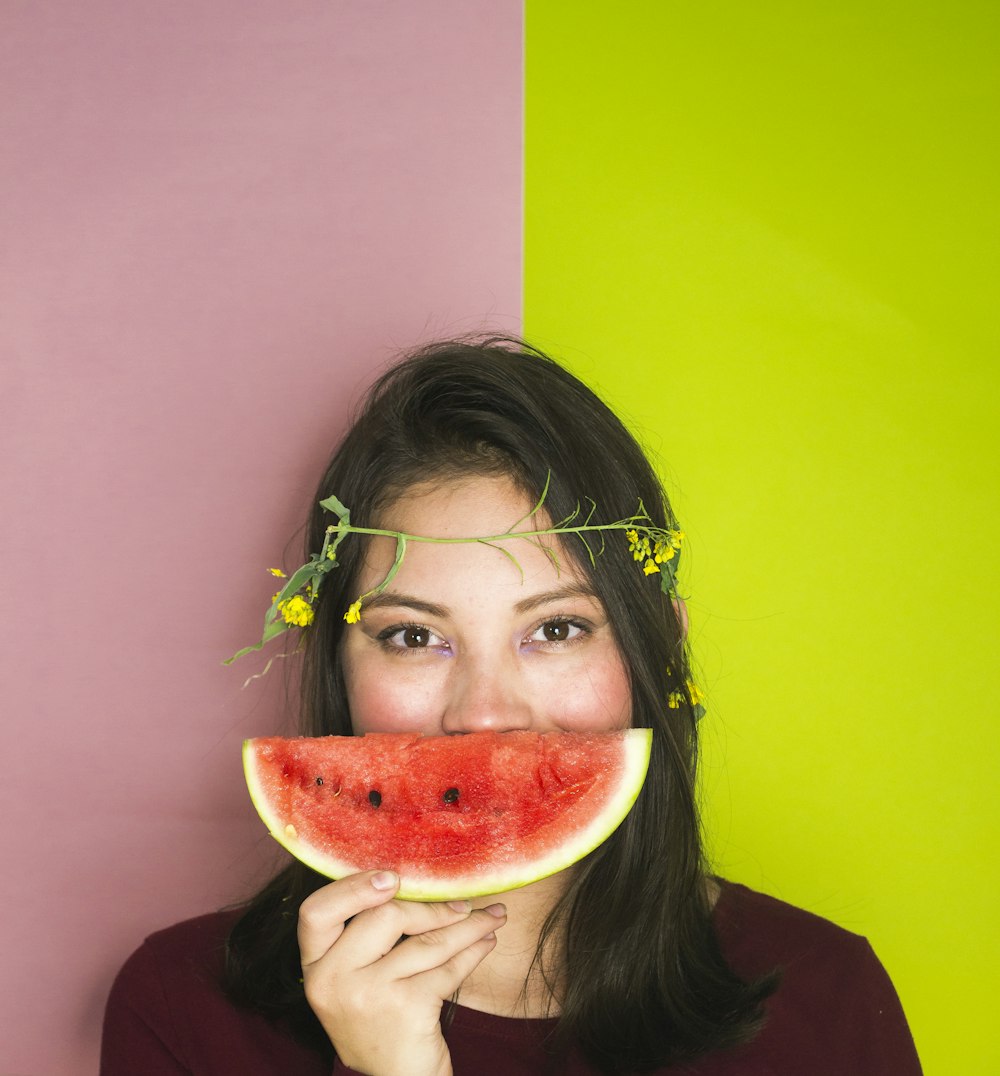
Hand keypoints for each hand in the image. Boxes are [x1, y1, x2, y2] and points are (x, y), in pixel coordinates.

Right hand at [298, 870, 505, 1075]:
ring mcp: (369, 995)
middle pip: (383, 916)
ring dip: (467, 925)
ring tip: (491, 916)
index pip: (316, 913)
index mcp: (316, 967)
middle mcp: (334, 981)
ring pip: (426, 941)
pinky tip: (486, 942)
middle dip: (431, 906)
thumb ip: (364, 938)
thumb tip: (413, 880)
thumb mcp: (354, 982)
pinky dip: (473, 951)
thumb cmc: (380, 1020)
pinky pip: (448, 966)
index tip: (392, 877)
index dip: (352, 887)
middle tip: (463, 903)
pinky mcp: (406, 1008)